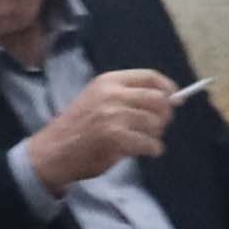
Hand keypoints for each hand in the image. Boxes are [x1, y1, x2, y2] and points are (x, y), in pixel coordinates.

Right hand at [24, 69, 184, 190]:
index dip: (168, 88)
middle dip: (165, 114)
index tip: (176, 98)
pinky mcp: (116, 138)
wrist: (52, 150)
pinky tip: (147, 151)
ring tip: (148, 141)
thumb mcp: (97, 99)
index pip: (149, 77)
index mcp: (108, 81)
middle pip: (157, 99)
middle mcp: (112, 94)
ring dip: (157, 134)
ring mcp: (114, 116)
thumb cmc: (77, 126)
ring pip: (155, 122)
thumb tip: (169, 100)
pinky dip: (153, 149)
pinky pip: (149, 143)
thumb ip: (127, 96)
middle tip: (160, 126)